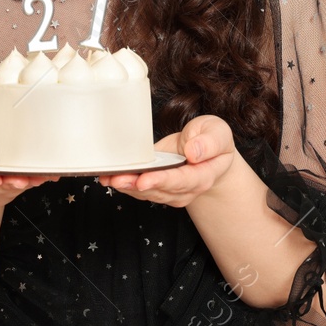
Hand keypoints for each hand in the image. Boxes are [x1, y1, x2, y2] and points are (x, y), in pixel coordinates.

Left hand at [97, 115, 237, 207]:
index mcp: (203, 175)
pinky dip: (123, 183)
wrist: (209, 154)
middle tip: (118, 179)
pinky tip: (108, 177)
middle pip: (160, 190)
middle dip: (137, 185)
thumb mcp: (218, 133)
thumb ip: (209, 142)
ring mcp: (170, 191)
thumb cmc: (213, 141)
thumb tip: (194, 152)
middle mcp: (186, 189)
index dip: (162, 181)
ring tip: (108, 177)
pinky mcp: (156, 186)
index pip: (182, 181)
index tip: (144, 180)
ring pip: (146, 192)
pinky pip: (139, 188)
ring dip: (126, 186)